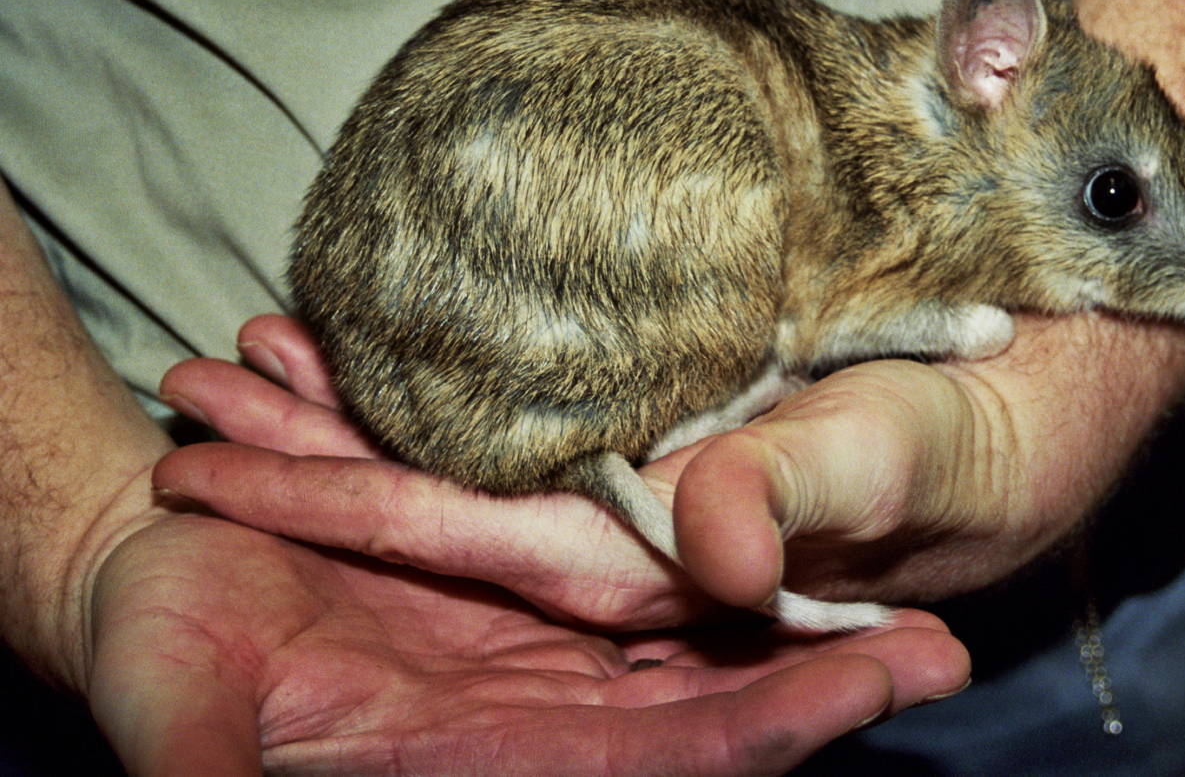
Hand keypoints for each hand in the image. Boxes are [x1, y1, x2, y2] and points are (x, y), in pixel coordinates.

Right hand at [87, 508, 967, 775]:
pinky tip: (782, 515)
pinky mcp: (536, 574)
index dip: (772, 727)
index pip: (665, 755)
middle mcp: (544, 706)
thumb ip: (210, 767)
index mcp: (490, 756)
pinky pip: (644, 562)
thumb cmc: (159, 653)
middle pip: (717, 693)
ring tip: (907, 571)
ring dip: (794, 604)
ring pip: (700, 626)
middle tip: (945, 643)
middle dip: (824, 671)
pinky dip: (718, 545)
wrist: (158, 569)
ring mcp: (549, 639)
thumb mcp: (176, 715)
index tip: (884, 689)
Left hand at [157, 313, 1184, 619]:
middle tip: (203, 396)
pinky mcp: (683, 424)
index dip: (358, 503)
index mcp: (693, 568)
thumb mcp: (919, 454)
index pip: (491, 548)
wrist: (1056, 374)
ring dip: (377, 413)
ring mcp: (663, 480)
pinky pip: (544, 400)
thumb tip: (704, 541)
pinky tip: (397, 324)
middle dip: (328, 462)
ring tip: (255, 357)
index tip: (227, 463)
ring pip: (491, 454)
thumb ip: (811, 496)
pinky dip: (464, 366)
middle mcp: (656, 539)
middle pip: (462, 508)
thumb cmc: (1001, 425)